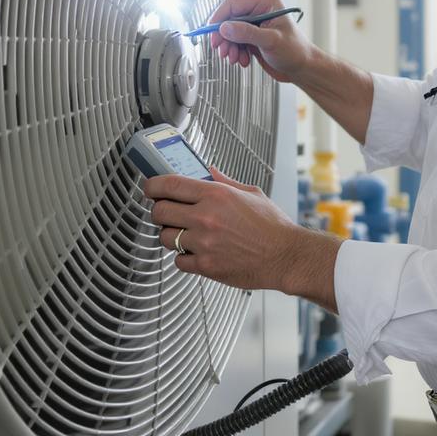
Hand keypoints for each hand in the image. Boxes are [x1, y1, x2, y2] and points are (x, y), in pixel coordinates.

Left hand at [145, 168, 301, 290]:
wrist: (285, 256)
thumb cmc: (272, 226)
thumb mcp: (250, 193)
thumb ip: (224, 181)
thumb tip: (207, 170)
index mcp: (216, 195)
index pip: (169, 185)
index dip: (153, 185)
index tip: (150, 188)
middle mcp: (206, 217)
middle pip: (159, 211)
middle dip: (159, 211)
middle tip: (167, 212)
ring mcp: (204, 243)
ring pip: (165, 237)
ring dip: (170, 235)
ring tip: (184, 233)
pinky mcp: (206, 266)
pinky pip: (178, 260)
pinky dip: (184, 257)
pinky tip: (197, 251)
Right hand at [207, 0, 313, 82]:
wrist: (303, 68)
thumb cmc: (296, 51)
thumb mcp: (271, 41)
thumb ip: (247, 33)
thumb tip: (225, 27)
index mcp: (265, 3)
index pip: (233, 4)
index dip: (219, 18)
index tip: (211, 32)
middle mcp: (258, 11)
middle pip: (228, 20)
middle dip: (224, 37)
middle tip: (222, 51)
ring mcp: (255, 26)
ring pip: (230, 33)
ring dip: (229, 47)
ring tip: (234, 59)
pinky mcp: (252, 38)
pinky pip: (235, 43)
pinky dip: (235, 53)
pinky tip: (243, 61)